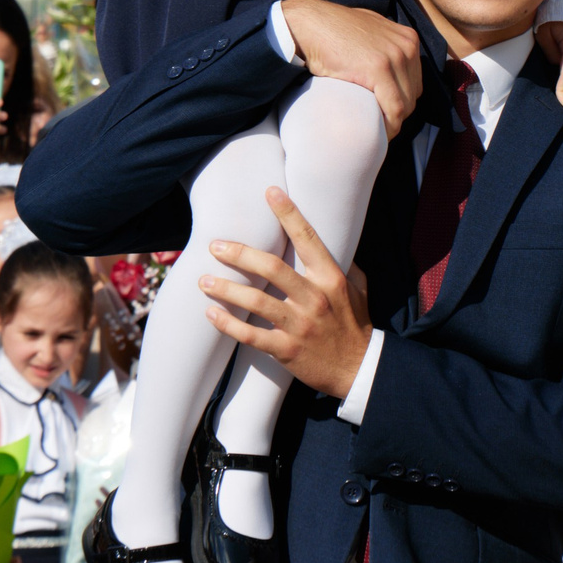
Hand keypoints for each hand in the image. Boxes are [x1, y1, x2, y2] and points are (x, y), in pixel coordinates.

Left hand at [201, 186, 373, 399]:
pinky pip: (251, 335)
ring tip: (203, 280)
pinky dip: (228, 324)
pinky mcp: (287, 350)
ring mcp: (300, 325)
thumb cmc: (355, 325)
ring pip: (256, 300)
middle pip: (272, 267)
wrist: (360, 370)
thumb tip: (332, 238)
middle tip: (215, 245)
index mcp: (331, 278)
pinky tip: (210, 314)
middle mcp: (315, 298)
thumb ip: (343, 263)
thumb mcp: (357, 290)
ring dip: (226, 288)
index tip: (270, 192)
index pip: (308, 239)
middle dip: (240, 253)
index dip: (288, 213)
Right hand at [279, 0, 424, 137]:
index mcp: (408, 39)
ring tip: (376, 132)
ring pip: (405, 104)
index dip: (401, 102)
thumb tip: (388, 68)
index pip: (415, 82)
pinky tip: (379, 134)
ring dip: (393, 122)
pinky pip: (394, 108)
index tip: (384, 115)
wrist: (310, 24)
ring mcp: (395, 56)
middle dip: (397, 113)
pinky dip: (389, 126)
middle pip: (412, 95)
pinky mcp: (379, 68)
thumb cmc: (334, 31)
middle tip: (378, 126)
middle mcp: (407, 46)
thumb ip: (384, 45)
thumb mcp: (370, 31)